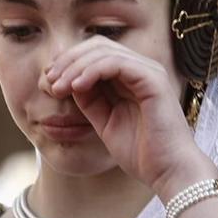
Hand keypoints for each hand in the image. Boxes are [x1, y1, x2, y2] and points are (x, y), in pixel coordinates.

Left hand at [43, 38, 213, 196]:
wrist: (168, 172)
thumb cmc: (142, 153)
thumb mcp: (105, 122)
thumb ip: (90, 101)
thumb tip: (68, 83)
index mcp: (132, 77)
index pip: (97, 53)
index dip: (69, 62)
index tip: (49, 82)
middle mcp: (142, 69)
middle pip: (98, 45)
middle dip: (68, 60)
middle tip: (50, 81)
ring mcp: (150, 72)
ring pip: (104, 50)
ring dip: (75, 66)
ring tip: (59, 86)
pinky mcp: (153, 80)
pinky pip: (116, 63)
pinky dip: (92, 71)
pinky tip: (76, 87)